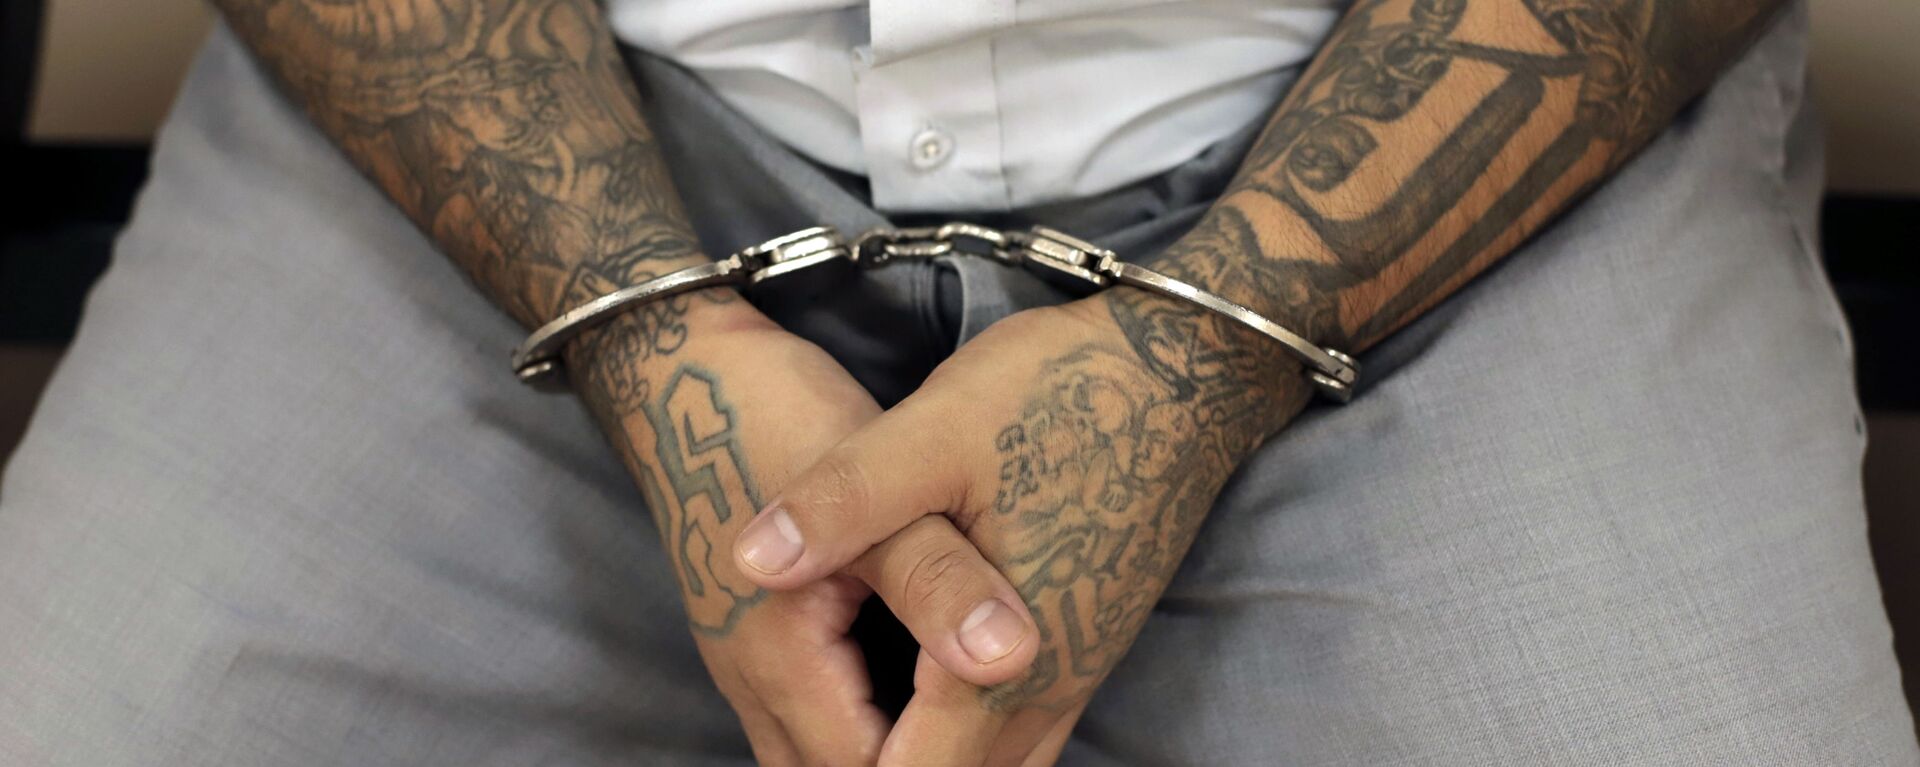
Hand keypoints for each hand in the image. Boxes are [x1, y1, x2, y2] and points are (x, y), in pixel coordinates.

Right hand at [569, 292, 1038, 764]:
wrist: (679, 371)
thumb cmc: (780, 420)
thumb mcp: (878, 493)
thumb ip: (939, 580)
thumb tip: (1008, 659)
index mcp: (784, 658)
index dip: (942, 762)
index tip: (1008, 733)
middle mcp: (751, 677)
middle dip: (914, 761)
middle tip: (992, 736)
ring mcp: (740, 658)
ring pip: (812, 750)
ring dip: (882, 746)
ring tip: (962, 722)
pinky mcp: (746, 632)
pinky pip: (803, 714)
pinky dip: (860, 720)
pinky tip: (916, 687)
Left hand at [730, 290, 1309, 764]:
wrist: (1192, 369)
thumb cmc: (1062, 393)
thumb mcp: (932, 432)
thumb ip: (843, 502)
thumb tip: (748, 562)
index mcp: (999, 658)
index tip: (801, 735)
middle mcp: (1048, 684)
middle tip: (824, 730)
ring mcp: (1079, 665)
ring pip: (1007, 766)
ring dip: (933, 758)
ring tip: (867, 732)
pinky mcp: (1093, 637)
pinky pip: (1031, 729)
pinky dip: (973, 740)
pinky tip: (929, 704)